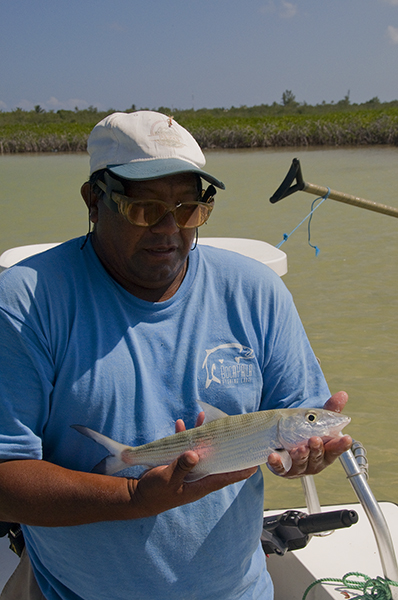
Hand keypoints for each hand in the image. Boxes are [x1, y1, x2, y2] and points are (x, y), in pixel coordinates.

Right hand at [127, 411, 256, 517]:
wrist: (137, 495)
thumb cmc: (155, 492)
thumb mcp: (167, 479)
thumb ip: (180, 467)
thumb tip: (194, 454)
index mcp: (200, 484)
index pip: (225, 477)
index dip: (239, 471)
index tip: (254, 463)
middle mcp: (197, 476)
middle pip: (215, 459)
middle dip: (223, 444)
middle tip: (232, 430)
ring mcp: (188, 469)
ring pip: (201, 450)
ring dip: (202, 435)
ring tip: (203, 417)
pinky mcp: (177, 464)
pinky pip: (184, 447)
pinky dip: (184, 436)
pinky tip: (182, 424)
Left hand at [267, 391, 351, 478]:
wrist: (286, 445)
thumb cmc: (307, 434)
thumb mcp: (319, 422)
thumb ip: (331, 409)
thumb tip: (342, 394)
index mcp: (326, 452)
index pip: (336, 449)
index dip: (341, 445)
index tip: (347, 438)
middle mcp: (314, 462)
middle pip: (318, 457)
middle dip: (317, 449)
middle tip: (314, 439)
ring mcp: (299, 467)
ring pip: (301, 464)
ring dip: (300, 456)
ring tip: (299, 449)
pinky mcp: (283, 469)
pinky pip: (279, 468)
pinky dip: (277, 463)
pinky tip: (273, 456)